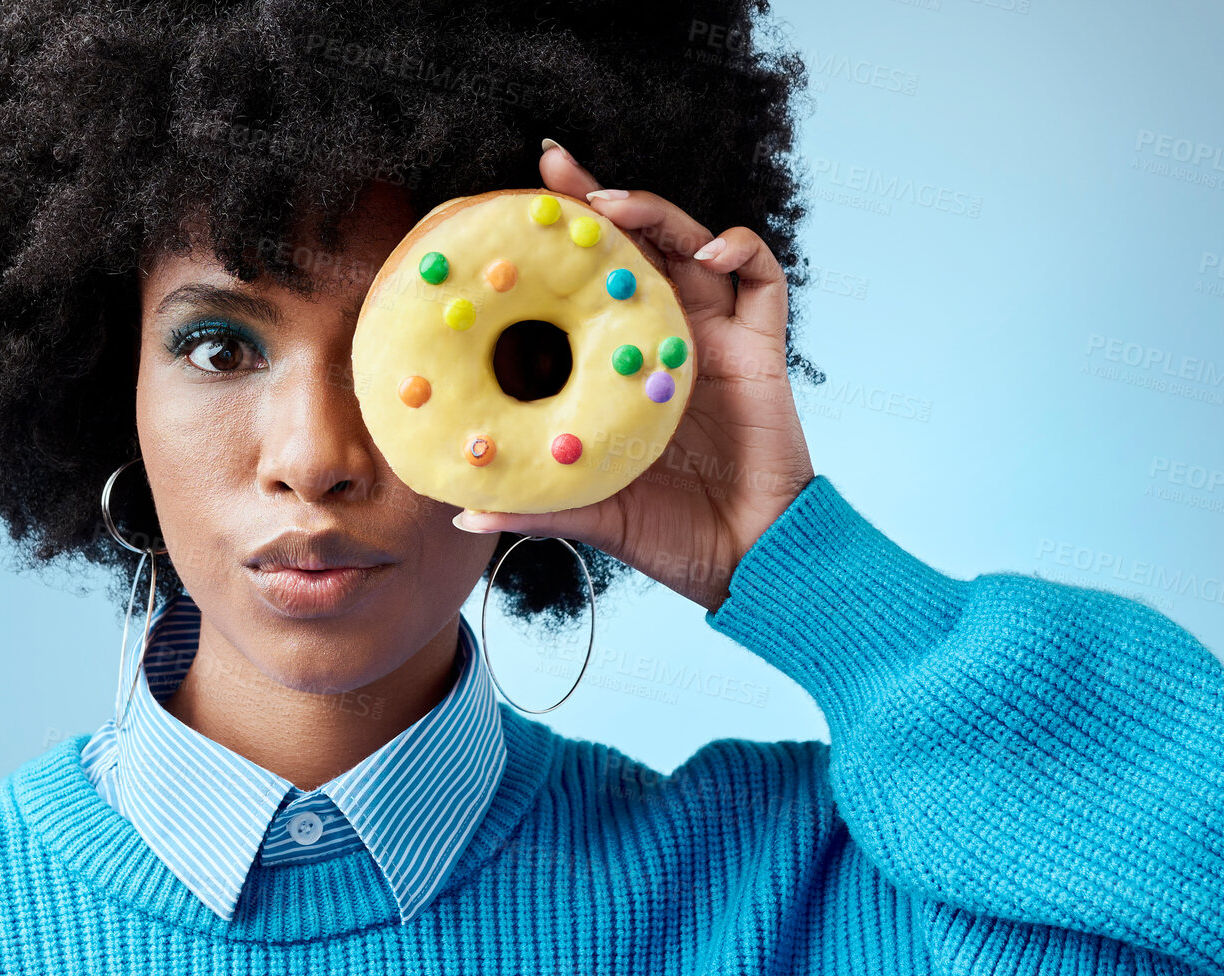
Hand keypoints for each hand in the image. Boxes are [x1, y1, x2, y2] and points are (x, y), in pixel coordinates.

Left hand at [452, 140, 815, 613]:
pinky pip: (763, 279)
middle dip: (598, 198)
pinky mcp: (762, 348)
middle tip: (555, 168)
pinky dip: (741, 250)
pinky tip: (712, 255)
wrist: (746, 559)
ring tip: (619, 208)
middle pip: (635, 244)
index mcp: (619, 362)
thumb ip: (533, 504)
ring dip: (657, 212)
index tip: (517, 203)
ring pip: (690, 243)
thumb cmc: (667, 535)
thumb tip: (460, 511)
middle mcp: (664, 336)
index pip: (583, 284)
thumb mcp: (590, 512)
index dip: (557, 242)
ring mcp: (715, 336)